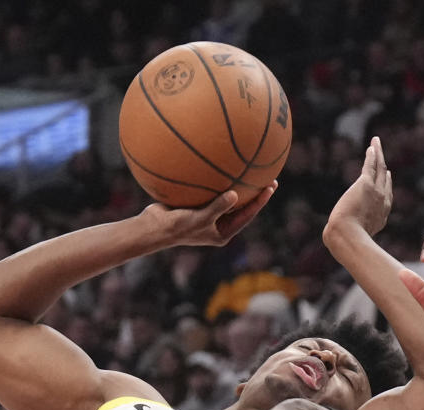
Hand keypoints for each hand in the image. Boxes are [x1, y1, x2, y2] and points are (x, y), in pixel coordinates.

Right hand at [140, 181, 276, 246]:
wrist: (152, 228)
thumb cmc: (176, 227)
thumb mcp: (199, 219)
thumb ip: (217, 207)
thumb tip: (235, 195)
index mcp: (223, 232)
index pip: (247, 215)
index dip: (260, 201)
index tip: (271, 187)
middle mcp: (218, 224)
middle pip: (242, 206)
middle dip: (255, 193)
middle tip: (269, 178)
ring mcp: (208, 214)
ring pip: (227, 198)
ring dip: (238, 185)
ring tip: (250, 169)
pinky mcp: (197, 205)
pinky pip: (211, 190)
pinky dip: (216, 180)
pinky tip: (220, 163)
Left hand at [325, 137, 392, 237]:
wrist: (347, 236)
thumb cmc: (345, 241)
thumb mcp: (348, 238)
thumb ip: (345, 234)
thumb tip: (330, 238)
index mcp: (380, 217)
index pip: (386, 198)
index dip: (387, 185)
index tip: (387, 175)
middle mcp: (383, 203)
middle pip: (385, 180)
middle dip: (384, 168)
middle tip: (383, 158)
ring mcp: (376, 192)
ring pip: (380, 168)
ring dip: (378, 154)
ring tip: (376, 142)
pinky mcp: (365, 184)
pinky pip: (371, 165)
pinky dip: (372, 154)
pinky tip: (372, 145)